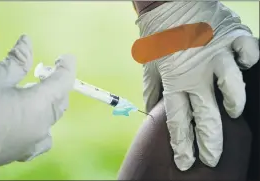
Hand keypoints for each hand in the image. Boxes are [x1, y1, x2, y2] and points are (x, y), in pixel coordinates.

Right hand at [0, 35, 75, 166]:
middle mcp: (43, 124)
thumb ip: (16, 61)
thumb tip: (27, 42)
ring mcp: (35, 141)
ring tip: (37, 94)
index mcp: (39, 105)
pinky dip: (42, 125)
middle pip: (61, 100)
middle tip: (46, 73)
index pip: (63, 82)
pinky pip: (43, 138)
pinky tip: (32, 121)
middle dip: (58, 85)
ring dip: (51, 103)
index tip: (66, 58)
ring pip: (53, 117)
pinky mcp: (25, 152)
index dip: (67, 67)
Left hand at [141, 2, 258, 170]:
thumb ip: (153, 90)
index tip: (186, 162)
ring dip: (235, 104)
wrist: (167, 5)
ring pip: (233, 89)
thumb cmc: (158, 38)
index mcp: (175, 81)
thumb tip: (150, 109)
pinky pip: (249, 54)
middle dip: (210, 144)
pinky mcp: (232, 37)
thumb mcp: (151, 67)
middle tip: (211, 159)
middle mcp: (197, 73)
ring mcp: (217, 55)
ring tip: (234, 112)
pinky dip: (250, 62)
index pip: (179, 122)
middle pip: (207, 117)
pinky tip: (245, 67)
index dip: (183, 146)